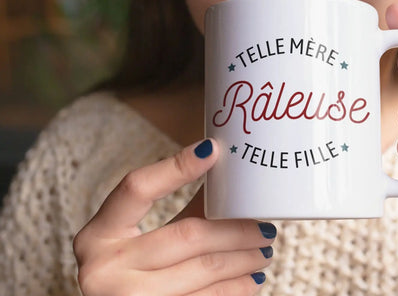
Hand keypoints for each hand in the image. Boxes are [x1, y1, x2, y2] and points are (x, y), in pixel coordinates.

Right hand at [73, 139, 275, 295]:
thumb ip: (181, 210)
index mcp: (99, 234)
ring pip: (202, 270)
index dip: (176, 166)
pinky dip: (233, 290)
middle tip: (265, 226)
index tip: (214, 150)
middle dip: (235, 229)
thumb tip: (229, 177)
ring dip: (242, 259)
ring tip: (264, 250)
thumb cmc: (126, 271)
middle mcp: (103, 269)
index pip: (137, 188)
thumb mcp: (137, 238)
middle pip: (186, 234)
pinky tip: (251, 280)